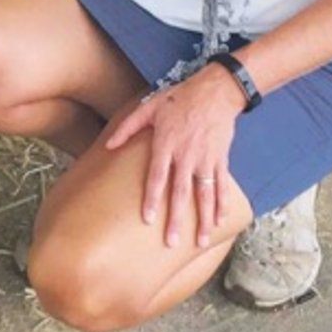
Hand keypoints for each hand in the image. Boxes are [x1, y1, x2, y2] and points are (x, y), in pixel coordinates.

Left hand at [104, 64, 244, 248]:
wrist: (215, 90)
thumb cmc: (180, 97)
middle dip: (176, 218)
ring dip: (202, 219)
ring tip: (199, 241)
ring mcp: (205, 158)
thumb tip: (109, 146)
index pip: (157, 176)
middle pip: (180, 191)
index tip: (149, 219)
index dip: (153, 198)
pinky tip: (219, 222)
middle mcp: (186, 154)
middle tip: (171, 242)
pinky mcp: (221, 158)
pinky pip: (222, 185)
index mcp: (166, 143)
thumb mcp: (149, 106)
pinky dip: (222, 204)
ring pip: (204, 194)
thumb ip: (128, 127)